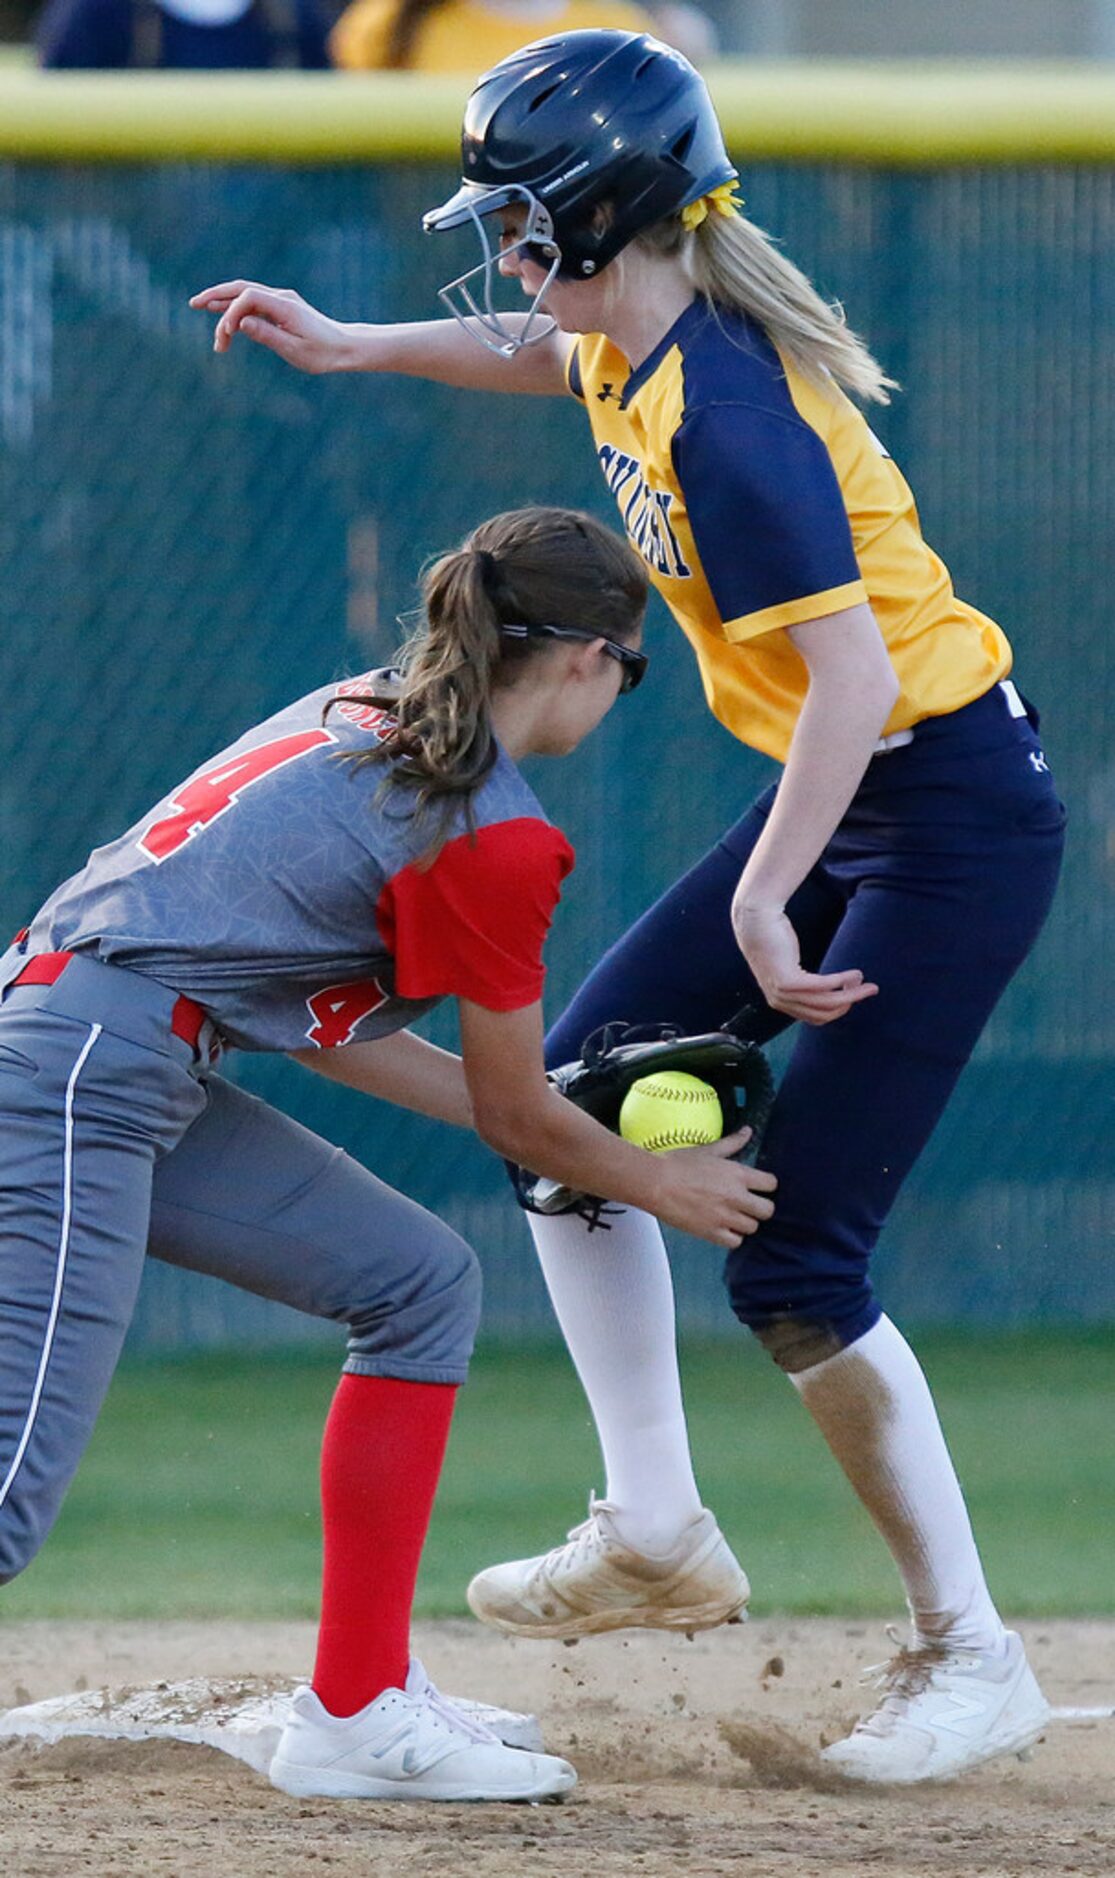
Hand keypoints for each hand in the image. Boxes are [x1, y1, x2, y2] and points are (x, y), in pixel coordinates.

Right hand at [189, 281, 351, 373]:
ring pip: (245, 295)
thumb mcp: (294, 349)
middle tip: (193, 304)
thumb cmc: (322, 353)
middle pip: (241, 288)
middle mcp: (281, 298)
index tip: (228, 335)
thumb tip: (241, 324)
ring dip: (223, 302)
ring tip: (200, 307)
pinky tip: (223, 315)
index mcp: (284, 306)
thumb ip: (266, 335)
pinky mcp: (281, 308)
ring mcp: (281, 301)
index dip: (232, 313)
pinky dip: (236, 308)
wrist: (344, 347)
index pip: (248, 298)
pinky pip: (253, 303)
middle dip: (216, 295)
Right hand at [653, 1130, 776, 1247]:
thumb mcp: (708, 1150)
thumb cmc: (677, 1164)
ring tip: (733, 1217)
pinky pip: (735, 1242)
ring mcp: (725, 1216)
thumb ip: (732, 1143)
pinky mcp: (712, 1232)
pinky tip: (723, 1228)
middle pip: (767, 1210)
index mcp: (738, 1174)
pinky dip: (732, 1237)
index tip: (758, 1188)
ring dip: (745, 1222)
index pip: (771, 1184)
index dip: (766, 1186)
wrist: (655, 1183)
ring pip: (753, 1227)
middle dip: (760, 1207)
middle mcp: (736, 1196)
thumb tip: (748, 1131)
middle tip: (748, 1205)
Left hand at [733, 902, 877, 1026]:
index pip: (816, 1017)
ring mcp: (782, 994)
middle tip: (870, 989)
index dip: (840, 1008)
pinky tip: (854, 974)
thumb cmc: (774, 938)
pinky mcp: (788, 981)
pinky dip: (842, 981)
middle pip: (825, 1013)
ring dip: (851, 994)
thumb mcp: (789, 966)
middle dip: (851, 1002)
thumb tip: (830, 989)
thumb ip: (803, 982)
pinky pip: (824, 986)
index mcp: (780, 1002)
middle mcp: (779, 1002)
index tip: (855, 995)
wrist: (756, 920)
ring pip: (827, 1002)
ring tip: (866, 983)